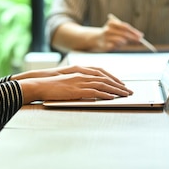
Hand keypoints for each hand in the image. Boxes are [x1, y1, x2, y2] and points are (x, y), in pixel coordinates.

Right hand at [15, 65, 131, 103]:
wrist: (40, 84)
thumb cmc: (52, 84)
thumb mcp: (67, 82)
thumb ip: (79, 84)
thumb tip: (90, 91)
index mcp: (80, 71)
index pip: (101, 72)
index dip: (112, 78)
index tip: (121, 83)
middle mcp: (82, 74)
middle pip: (105, 78)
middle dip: (118, 84)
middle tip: (128, 90)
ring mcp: (80, 81)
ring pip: (103, 84)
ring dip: (115, 90)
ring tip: (125, 94)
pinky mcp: (77, 89)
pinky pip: (95, 91)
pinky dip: (105, 94)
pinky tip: (112, 97)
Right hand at [90, 14, 144, 51]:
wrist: (96, 38)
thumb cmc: (111, 34)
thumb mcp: (117, 30)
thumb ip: (127, 32)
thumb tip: (140, 36)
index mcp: (111, 23)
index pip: (125, 27)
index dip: (134, 31)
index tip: (141, 35)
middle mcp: (108, 29)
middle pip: (124, 33)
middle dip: (133, 37)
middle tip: (140, 40)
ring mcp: (105, 37)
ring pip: (120, 40)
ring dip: (125, 42)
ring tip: (123, 42)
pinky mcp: (104, 45)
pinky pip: (115, 46)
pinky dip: (118, 46)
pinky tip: (115, 45)